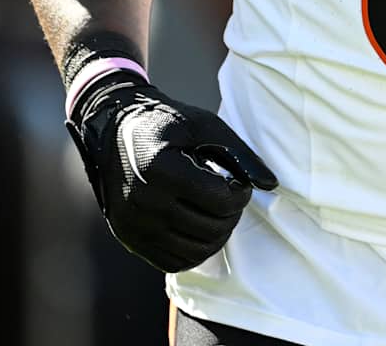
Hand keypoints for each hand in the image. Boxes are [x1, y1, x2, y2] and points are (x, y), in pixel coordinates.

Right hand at [68, 73, 276, 272]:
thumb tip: (271, 184)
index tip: (237, 183)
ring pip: (195, 250)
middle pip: (210, 228)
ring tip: (217, 213)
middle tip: (230, 199)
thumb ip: (240, 154)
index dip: (239, 193)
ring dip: (217, 235)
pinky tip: (200, 229)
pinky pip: (173, 261)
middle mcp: (142, 201)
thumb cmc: (165, 124)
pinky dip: (195, 251)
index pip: (219, 199)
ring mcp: (133, 224)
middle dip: (232, 215)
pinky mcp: (129, 239)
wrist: (114, 131)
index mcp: (158, 168)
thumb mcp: (204, 125)